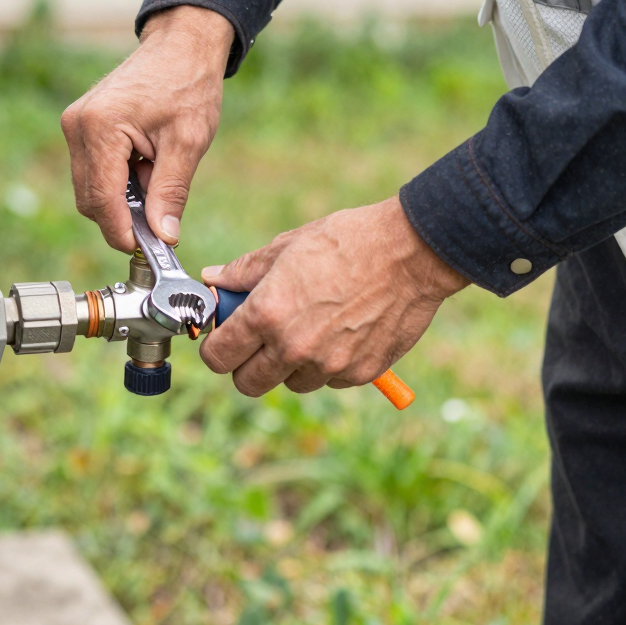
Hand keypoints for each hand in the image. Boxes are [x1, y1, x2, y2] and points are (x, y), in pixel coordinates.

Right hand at [61, 6, 234, 249]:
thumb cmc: (188, 83)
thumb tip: (164, 237)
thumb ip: (171, 192)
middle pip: (89, 199)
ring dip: (122, 198)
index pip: (101, 200)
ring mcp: (75, 124)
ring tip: (159, 179)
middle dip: (122, 218)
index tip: (146, 249)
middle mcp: (78, 125)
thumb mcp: (188, 142)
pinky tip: (147, 167)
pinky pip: (94, 170)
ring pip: (90, 188)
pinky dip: (119, 181)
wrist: (182, 46)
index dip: (122, 231)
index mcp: (100, 127)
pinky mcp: (82, 125)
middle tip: (160, 222)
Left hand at [199, 196, 468, 396]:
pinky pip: (330, 379)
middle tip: (261, 340)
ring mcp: (328, 365)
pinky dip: (329, 364)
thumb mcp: (287, 246)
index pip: (217, 357)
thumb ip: (244, 271)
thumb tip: (214, 279)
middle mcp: (293, 347)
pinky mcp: (360, 373)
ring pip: (291, 383)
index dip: (216, 348)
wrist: (411, 253)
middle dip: (247, 364)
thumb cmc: (347, 241)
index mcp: (266, 313)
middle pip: (247, 384)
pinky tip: (342, 330)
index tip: (225, 338)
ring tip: (311, 326)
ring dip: (291, 364)